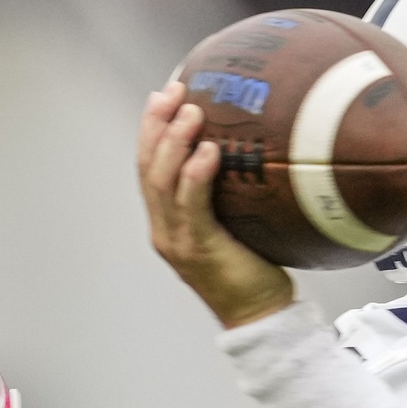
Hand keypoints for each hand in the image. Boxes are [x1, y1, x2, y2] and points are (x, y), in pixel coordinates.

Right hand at [137, 82, 293, 329]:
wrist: (259, 316)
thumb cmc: (254, 268)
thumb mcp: (236, 220)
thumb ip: (228, 189)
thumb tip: (249, 144)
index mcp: (167, 222)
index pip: (147, 167)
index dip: (151, 128)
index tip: (164, 93)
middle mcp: (164, 230)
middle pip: (147, 168)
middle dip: (156, 124)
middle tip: (175, 91)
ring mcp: (177, 241)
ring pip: (162, 183)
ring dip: (174, 143)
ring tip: (192, 112)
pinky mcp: (199, 250)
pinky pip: (192, 207)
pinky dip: (196, 176)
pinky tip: (209, 151)